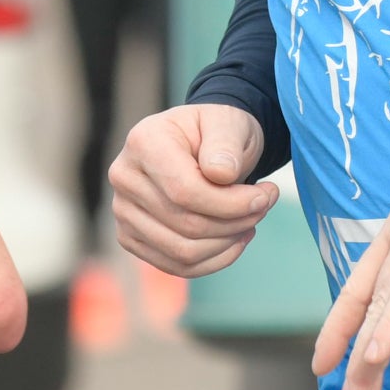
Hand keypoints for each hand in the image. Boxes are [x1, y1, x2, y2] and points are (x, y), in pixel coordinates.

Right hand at [111, 104, 278, 276]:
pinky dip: (214, 260)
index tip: (267, 194)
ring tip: (250, 221)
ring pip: (182, 252)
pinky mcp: (131, 237)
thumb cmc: (216, 131)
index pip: (185, 191)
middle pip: (186, 224)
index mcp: (143, 142)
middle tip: (265, 205)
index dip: (232, 203)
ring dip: (227, 244)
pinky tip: (235, 239)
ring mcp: (123, 211)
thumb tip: (221, 174)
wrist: (201, 144)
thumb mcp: (228, 123)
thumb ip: (225, 144)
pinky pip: (176, 265)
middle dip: (236, 222)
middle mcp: (124, 178)